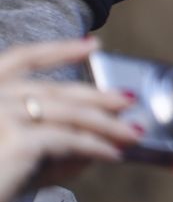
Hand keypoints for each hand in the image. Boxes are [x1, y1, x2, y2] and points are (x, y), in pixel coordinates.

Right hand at [0, 38, 137, 201]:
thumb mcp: (19, 156)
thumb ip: (52, 141)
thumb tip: (99, 135)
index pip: (21, 58)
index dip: (58, 50)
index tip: (92, 45)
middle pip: (52, 89)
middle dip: (96, 95)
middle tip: (128, 100)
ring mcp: (0, 113)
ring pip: (66, 113)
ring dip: (105, 124)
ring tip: (131, 133)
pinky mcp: (17, 139)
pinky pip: (68, 139)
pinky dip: (95, 147)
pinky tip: (112, 155)